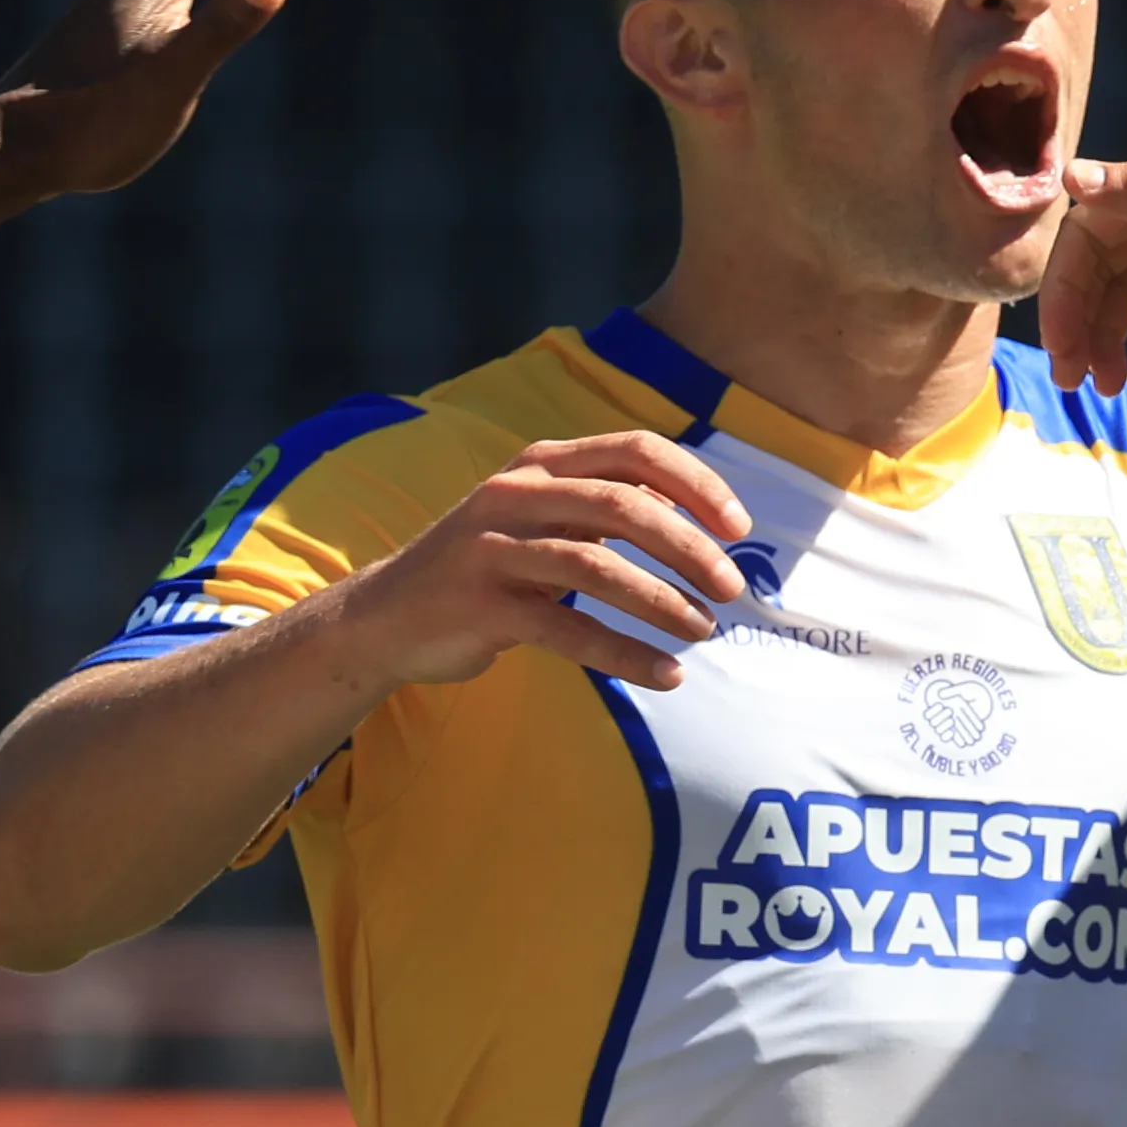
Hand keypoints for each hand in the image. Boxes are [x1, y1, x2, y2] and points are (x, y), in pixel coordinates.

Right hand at [331, 433, 757, 695]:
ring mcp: (491, 549)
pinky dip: (623, 653)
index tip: (739, 528)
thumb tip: (702, 520)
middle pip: (623, 507)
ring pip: (594, 567)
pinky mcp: (479, 606)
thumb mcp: (545, 520)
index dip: (696, 485)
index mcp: (543, 464)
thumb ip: (609, 509)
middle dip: (688, 548)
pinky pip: (565, 630)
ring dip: (661, 602)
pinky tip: (666, 674)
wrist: (386, 616)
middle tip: (731, 588)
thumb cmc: (491, 566)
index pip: (635, 451)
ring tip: (704, 631)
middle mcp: (515, 495)